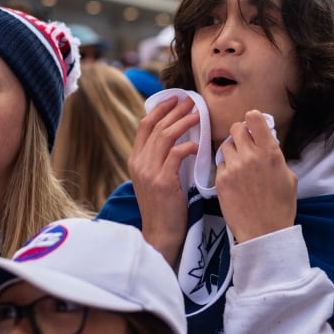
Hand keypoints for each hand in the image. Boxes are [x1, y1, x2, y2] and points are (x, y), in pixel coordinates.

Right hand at [128, 97, 198, 266]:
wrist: (160, 234)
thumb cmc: (164, 206)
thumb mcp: (156, 178)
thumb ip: (161, 159)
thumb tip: (179, 137)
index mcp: (135, 160)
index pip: (145, 126)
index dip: (160, 109)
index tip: (175, 99)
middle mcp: (139, 163)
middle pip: (156, 127)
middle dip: (175, 111)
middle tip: (191, 101)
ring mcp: (149, 172)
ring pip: (165, 137)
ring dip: (183, 122)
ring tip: (198, 114)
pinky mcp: (163, 182)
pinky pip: (176, 155)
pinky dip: (187, 146)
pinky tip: (197, 143)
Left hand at [215, 110, 297, 242]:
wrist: (264, 232)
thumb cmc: (280, 206)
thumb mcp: (289, 177)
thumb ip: (275, 156)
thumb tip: (266, 144)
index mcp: (270, 152)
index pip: (254, 119)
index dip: (252, 119)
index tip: (252, 125)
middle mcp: (251, 155)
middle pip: (236, 128)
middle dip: (239, 134)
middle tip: (243, 145)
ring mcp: (234, 167)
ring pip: (225, 146)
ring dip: (231, 152)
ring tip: (239, 167)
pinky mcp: (221, 180)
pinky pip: (220, 165)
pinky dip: (226, 170)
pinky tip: (234, 182)